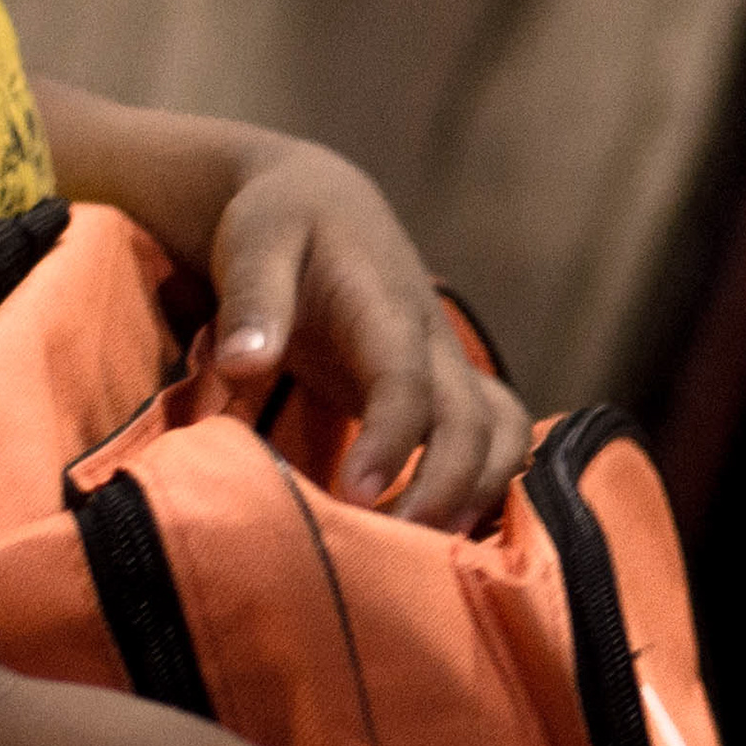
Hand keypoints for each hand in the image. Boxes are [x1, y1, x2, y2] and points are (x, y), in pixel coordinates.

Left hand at [183, 133, 529, 528]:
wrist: (320, 198)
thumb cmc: (279, 222)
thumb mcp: (254, 241)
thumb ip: (253, 301)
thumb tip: (243, 364)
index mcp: (385, 306)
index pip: (407, 381)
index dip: (393, 441)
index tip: (359, 496)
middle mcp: (430, 340)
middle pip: (472, 420)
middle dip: (446, 486)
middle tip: (396, 546)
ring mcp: (445, 364)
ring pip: (502, 431)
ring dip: (480, 489)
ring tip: (432, 547)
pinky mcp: (444, 385)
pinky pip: (495, 433)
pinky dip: (489, 479)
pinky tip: (449, 527)